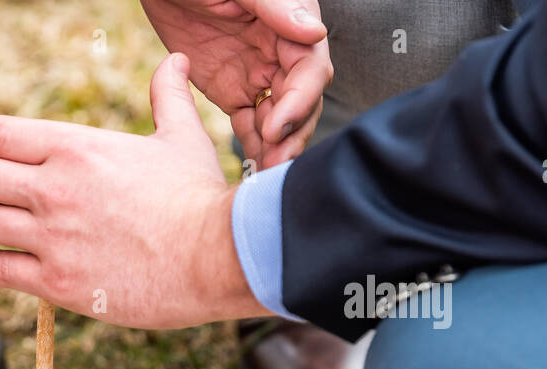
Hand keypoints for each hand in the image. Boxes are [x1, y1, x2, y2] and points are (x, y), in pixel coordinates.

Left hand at [0, 55, 263, 329]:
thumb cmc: (203, 197)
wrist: (219, 256)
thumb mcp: (182, 137)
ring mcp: (52, 238)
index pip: (0, 134)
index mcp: (77, 148)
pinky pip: (0, 269)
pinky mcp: (58, 282)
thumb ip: (167, 97)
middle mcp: (54, 190)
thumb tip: (176, 62)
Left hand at [141, 0, 331, 167]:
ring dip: (275, 147)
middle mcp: (282, 53)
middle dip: (291, 134)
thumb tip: (313, 34)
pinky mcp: (232, 91)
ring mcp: (258, 74)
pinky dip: (252, 145)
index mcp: (292, 25)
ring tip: (264, 174)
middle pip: (300, 101)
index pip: (311, 70)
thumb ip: (275, 8)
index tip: (277, 126)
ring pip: (278, 118)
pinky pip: (248, 123)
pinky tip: (250, 166)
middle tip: (274, 164)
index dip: (300, 102)